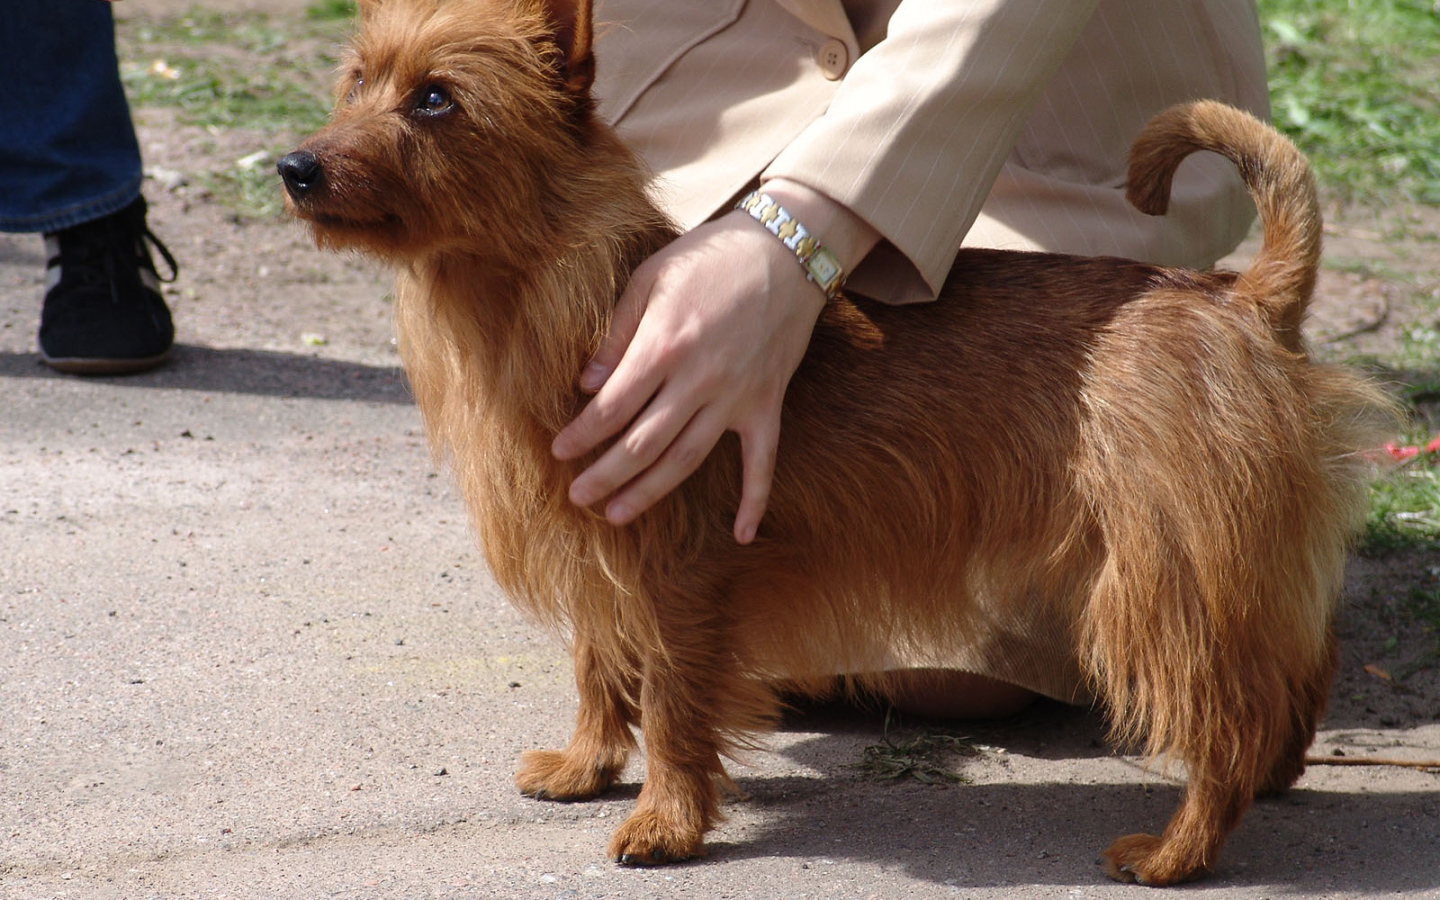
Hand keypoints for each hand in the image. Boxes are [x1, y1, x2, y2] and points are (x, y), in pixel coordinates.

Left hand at [551, 180, 878, 542]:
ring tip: (618, 515)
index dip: (581, 435)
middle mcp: (698, 379)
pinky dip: (754, 499)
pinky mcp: (767, 403)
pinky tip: (741, 534)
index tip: (558, 452)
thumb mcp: (650, 279)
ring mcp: (737, 396)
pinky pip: (763, 462)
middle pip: (642, 444)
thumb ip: (616, 335)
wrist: (786, 250)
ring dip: (651, 492)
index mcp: (663, 345)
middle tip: (577, 497)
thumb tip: (585, 385)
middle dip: (605, 475)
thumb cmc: (709, 258)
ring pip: (687, 459)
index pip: (611, 407)